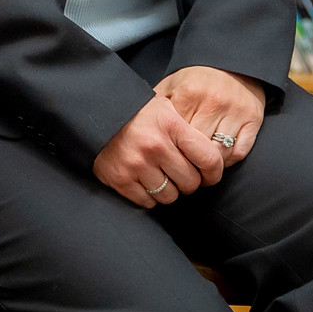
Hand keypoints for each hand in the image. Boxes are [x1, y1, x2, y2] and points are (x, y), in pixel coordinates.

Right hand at [93, 93, 225, 208]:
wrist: (98, 114)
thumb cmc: (138, 112)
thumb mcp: (166, 109)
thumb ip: (188, 131)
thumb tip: (214, 158)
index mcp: (171, 125)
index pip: (209, 159)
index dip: (214, 173)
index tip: (210, 175)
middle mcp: (155, 146)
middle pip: (191, 182)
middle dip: (189, 182)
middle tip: (181, 174)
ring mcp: (136, 164)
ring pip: (170, 197)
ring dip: (169, 191)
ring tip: (162, 177)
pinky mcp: (121, 179)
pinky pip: (148, 202)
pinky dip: (149, 197)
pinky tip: (145, 181)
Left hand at [155, 66, 265, 168]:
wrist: (234, 63)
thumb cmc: (197, 79)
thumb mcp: (172, 85)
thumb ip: (156, 106)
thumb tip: (133, 126)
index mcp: (189, 94)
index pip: (177, 135)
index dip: (171, 151)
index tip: (167, 160)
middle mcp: (214, 103)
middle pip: (198, 148)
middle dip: (189, 163)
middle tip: (183, 171)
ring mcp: (236, 112)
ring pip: (220, 154)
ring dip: (209, 166)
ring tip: (200, 170)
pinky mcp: (253, 119)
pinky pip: (239, 152)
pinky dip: (229, 161)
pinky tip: (219, 159)